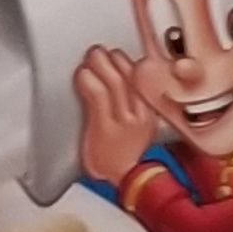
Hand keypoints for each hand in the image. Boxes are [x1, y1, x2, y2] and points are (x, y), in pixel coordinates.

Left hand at [75, 45, 157, 183]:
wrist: (125, 180)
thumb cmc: (124, 152)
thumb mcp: (137, 125)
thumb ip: (130, 102)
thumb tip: (115, 75)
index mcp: (149, 112)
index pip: (142, 79)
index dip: (127, 62)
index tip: (116, 54)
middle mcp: (140, 115)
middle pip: (129, 76)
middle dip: (112, 59)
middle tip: (98, 51)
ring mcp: (124, 122)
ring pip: (114, 83)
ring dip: (100, 65)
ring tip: (90, 58)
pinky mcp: (106, 129)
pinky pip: (98, 97)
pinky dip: (89, 82)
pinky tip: (83, 75)